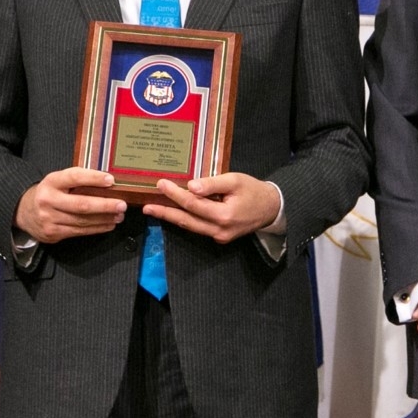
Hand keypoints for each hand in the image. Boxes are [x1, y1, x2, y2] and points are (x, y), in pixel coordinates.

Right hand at [14, 167, 125, 242]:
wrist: (24, 212)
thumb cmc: (50, 193)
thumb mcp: (57, 181)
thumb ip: (77, 180)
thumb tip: (107, 182)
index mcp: (51, 182)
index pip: (74, 177)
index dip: (93, 178)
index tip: (111, 180)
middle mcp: (48, 200)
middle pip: (81, 204)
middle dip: (105, 205)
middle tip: (122, 204)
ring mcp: (50, 219)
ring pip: (83, 221)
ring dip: (104, 219)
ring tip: (119, 215)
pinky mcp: (53, 233)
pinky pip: (79, 231)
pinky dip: (97, 228)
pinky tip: (108, 224)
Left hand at [145, 174, 279, 244]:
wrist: (271, 208)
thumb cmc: (253, 190)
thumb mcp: (235, 180)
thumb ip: (212, 184)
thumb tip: (190, 187)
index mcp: (223, 215)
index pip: (192, 203)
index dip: (175, 194)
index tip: (161, 184)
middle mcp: (219, 230)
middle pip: (186, 220)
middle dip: (165, 213)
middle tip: (146, 207)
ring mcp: (219, 236)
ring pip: (190, 226)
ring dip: (172, 218)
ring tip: (154, 210)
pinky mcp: (220, 237)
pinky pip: (198, 228)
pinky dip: (185, 219)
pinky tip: (175, 213)